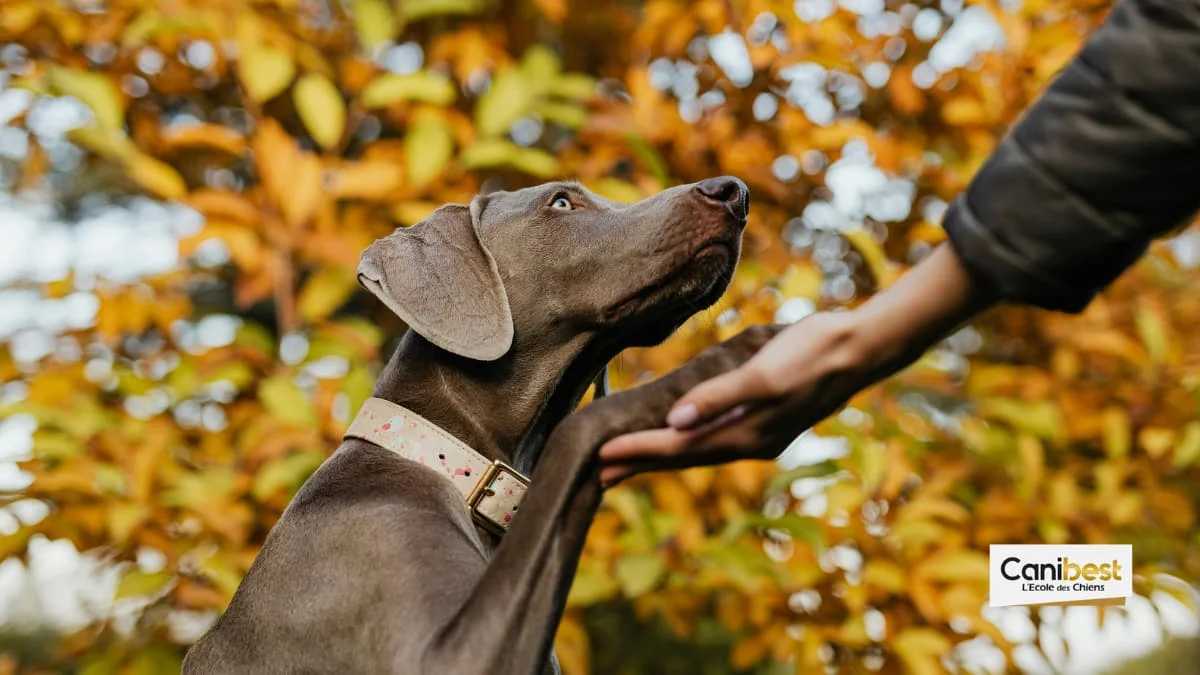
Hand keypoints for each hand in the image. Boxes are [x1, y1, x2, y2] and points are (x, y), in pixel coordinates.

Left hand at [597, 312, 872, 485]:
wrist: (860, 348)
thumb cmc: (812, 353)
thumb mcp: (764, 373)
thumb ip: (720, 397)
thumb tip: (675, 421)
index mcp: (747, 434)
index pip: (679, 448)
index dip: (638, 451)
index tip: (600, 455)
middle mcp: (750, 441)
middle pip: (683, 457)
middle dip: (640, 464)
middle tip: (596, 474)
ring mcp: (758, 432)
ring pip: (696, 450)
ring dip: (658, 456)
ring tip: (624, 462)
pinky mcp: (763, 418)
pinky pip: (712, 437)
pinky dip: (686, 440)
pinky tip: (674, 436)